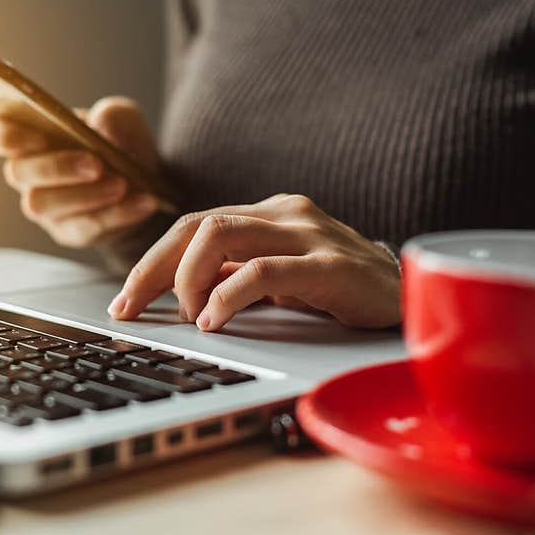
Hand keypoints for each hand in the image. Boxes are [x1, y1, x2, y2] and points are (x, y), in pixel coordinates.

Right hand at [0, 96, 160, 246]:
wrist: (146, 184)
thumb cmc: (120, 143)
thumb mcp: (124, 119)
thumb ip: (113, 114)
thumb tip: (101, 123)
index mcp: (28, 136)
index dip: (3, 136)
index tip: (36, 136)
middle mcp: (27, 174)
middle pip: (18, 173)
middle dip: (57, 167)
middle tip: (96, 163)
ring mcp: (45, 207)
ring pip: (43, 205)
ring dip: (85, 195)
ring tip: (122, 184)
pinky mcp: (69, 232)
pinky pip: (83, 228)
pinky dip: (115, 215)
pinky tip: (143, 202)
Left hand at [107, 194, 400, 329]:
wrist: (411, 296)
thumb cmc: (341, 289)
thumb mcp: (279, 278)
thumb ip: (236, 274)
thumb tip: (178, 291)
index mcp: (266, 213)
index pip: (191, 226)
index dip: (150, 262)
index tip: (124, 300)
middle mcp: (283, 213)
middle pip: (194, 226)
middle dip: (151, 269)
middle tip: (130, 309)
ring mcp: (307, 233)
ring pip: (218, 235)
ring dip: (186, 279)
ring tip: (187, 316)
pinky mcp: (329, 263)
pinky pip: (262, 271)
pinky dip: (226, 296)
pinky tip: (214, 320)